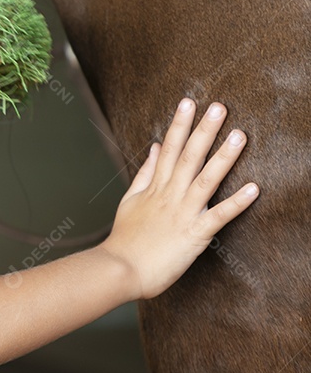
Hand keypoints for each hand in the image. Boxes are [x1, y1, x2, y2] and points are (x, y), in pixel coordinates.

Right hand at [99, 98, 258, 299]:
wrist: (118, 269)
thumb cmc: (125, 240)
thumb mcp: (130, 201)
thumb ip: (145, 173)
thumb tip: (157, 147)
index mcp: (155, 188)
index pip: (169, 149)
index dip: (180, 125)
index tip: (190, 102)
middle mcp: (170, 195)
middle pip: (189, 157)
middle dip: (204, 130)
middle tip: (219, 107)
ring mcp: (182, 213)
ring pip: (206, 180)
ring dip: (224, 158)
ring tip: (240, 136)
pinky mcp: (194, 234)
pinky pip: (219, 216)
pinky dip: (236, 203)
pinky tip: (253, 188)